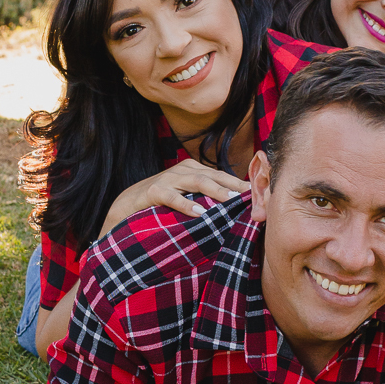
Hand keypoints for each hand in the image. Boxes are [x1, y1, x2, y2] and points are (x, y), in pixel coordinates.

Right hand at [102, 162, 247, 233]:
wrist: (126, 206)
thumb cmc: (161, 204)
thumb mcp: (186, 198)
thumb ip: (207, 199)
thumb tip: (235, 211)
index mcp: (193, 170)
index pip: (221, 176)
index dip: (240, 184)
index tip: (258, 194)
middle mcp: (182, 170)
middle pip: (213, 176)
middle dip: (233, 186)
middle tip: (251, 196)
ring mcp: (167, 179)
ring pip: (196, 181)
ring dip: (215, 191)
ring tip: (231, 201)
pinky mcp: (153, 191)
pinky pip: (172, 196)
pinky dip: (186, 204)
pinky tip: (200, 213)